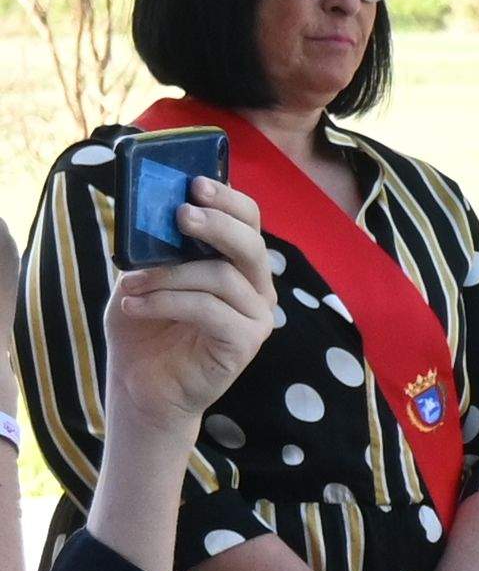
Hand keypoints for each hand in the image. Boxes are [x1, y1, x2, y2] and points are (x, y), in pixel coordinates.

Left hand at [103, 205, 280, 446]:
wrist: (143, 386)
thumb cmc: (145, 329)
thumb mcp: (144, 276)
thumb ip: (155, 247)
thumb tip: (148, 211)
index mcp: (237, 265)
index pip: (249, 223)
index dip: (228, 201)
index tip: (195, 184)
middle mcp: (256, 289)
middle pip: (250, 245)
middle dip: (216, 224)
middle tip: (181, 214)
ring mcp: (256, 318)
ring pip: (221, 276)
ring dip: (169, 274)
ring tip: (131, 283)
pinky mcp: (245, 344)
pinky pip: (209, 310)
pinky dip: (166, 302)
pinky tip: (134, 306)